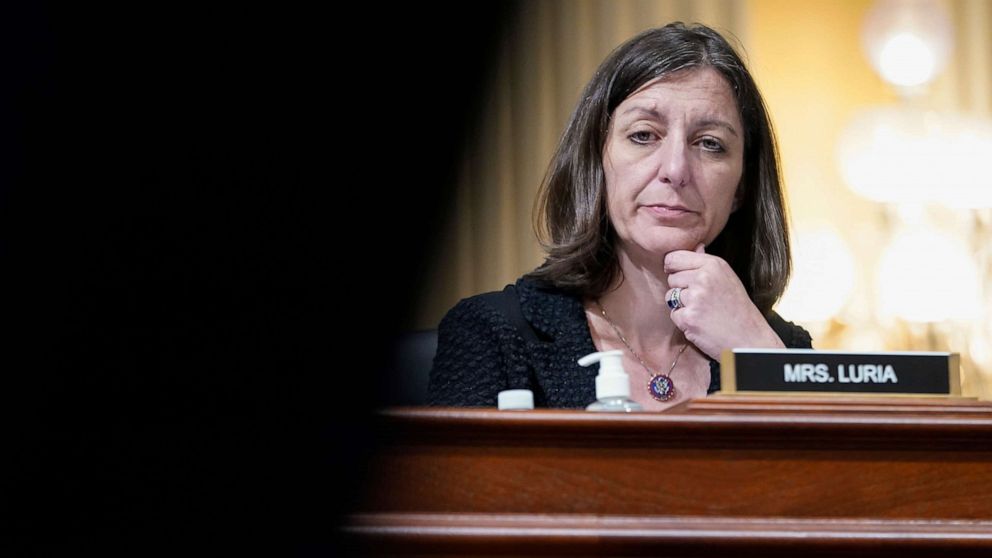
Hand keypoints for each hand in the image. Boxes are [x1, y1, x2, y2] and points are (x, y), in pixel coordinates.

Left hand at [664, 244, 784, 359]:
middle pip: (671, 278)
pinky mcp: (689, 317)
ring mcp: (695, 298)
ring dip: (681, 306)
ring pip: (670, 296)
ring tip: (703, 312)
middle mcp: (703, 278)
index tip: (679, 276)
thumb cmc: (738, 309)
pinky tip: (701, 324)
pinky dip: (684, 321)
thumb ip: (707, 263)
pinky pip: (674, 315)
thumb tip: (697, 246)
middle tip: (702, 300)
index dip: (672, 267)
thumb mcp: (727, 278)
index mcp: (713, 264)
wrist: (749, 339)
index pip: (674, 257)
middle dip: (680, 289)